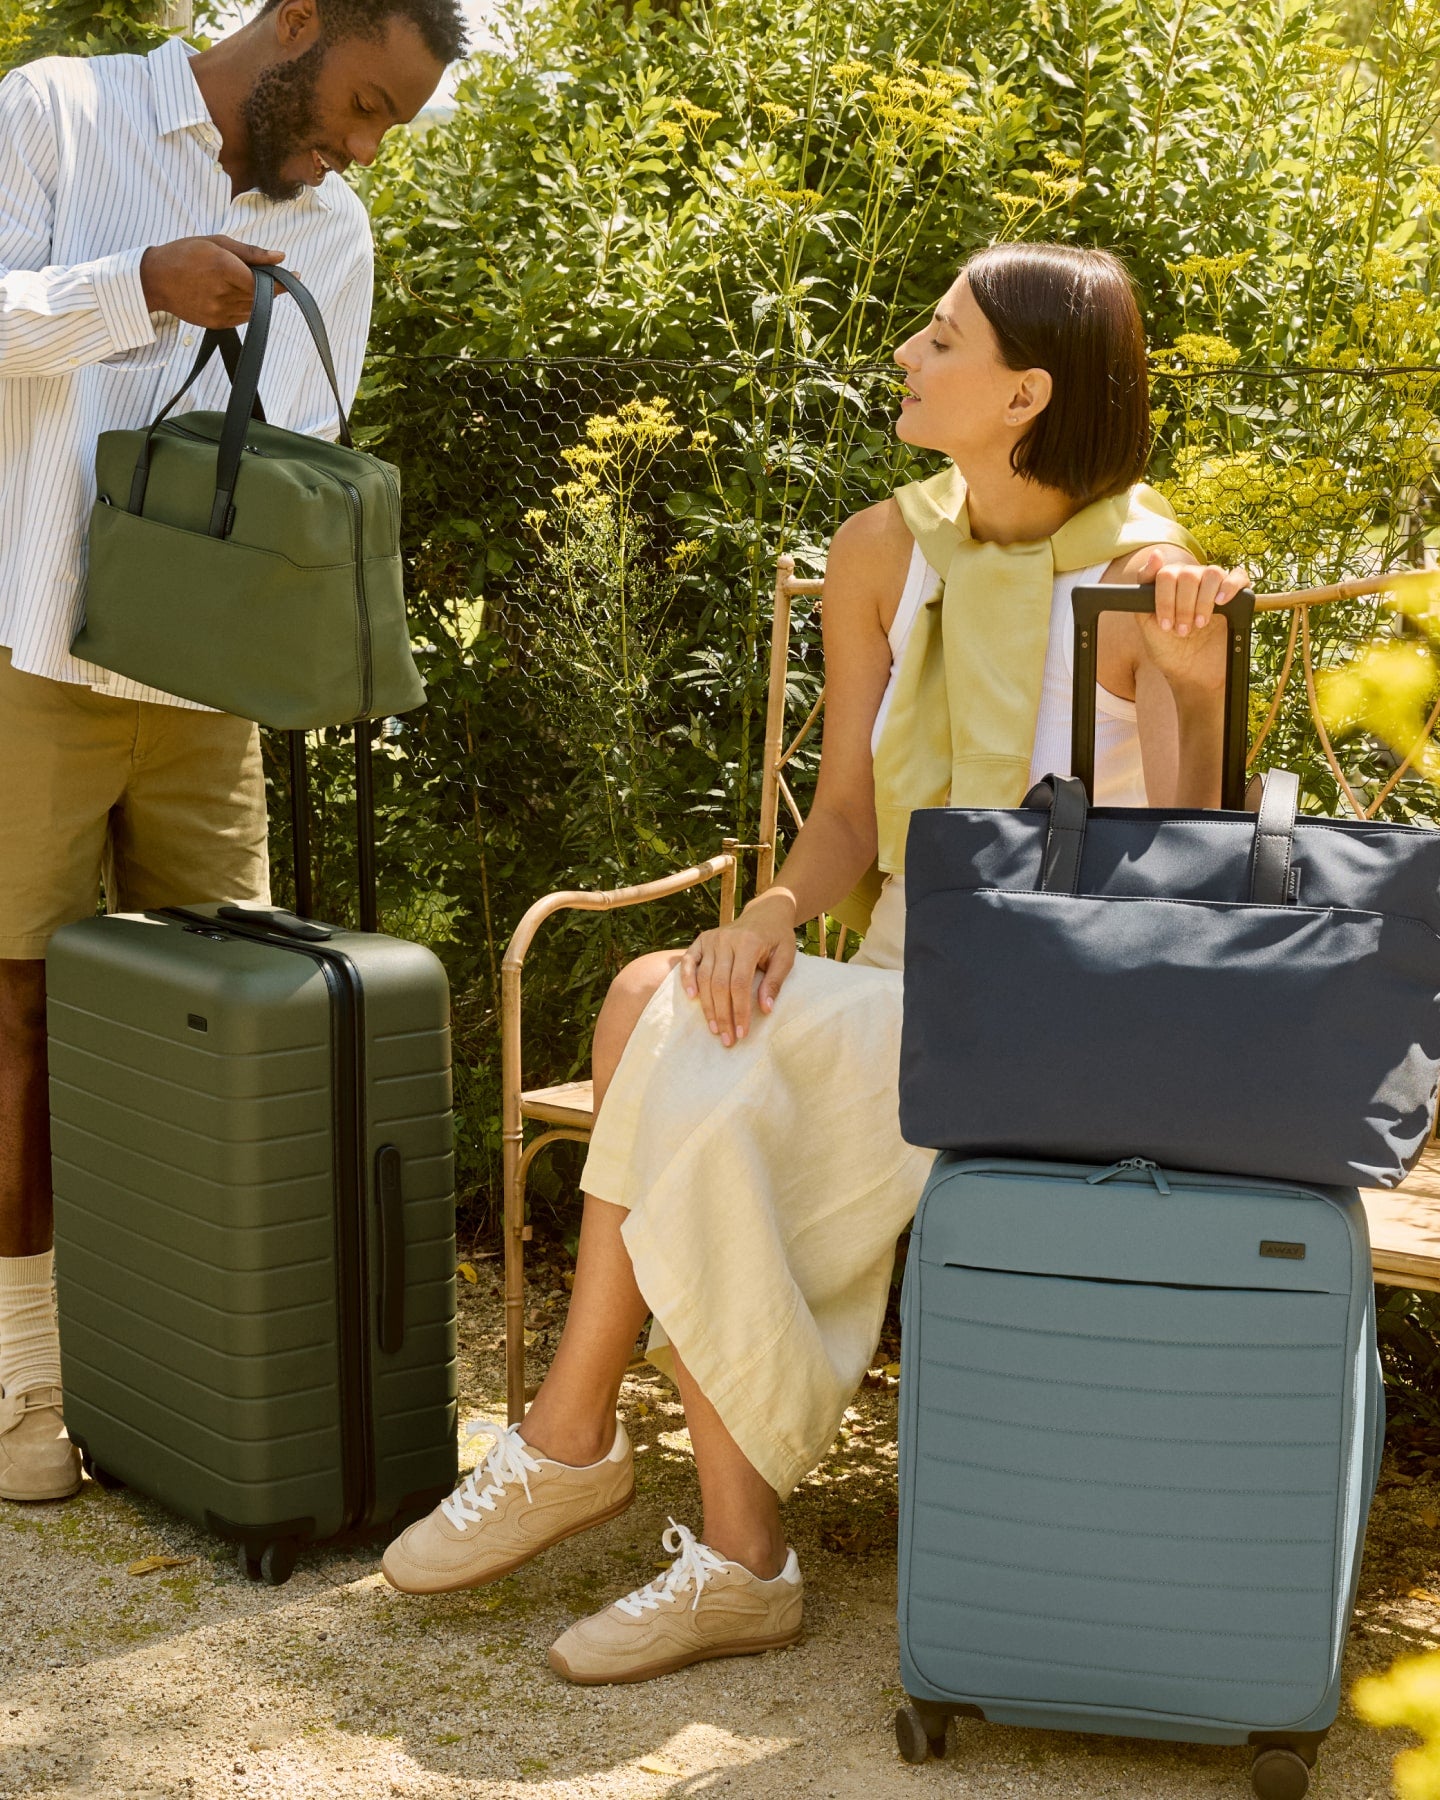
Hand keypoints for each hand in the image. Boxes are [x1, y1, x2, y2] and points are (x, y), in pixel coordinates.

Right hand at [139, 236, 285, 328]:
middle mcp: (222, 292)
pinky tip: (237, 293)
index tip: (295, 276)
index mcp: (222, 267)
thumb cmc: (184, 254)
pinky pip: (243, 317)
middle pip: (261, 295)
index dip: (281, 281)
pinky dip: (247, 306)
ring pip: (254, 308)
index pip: (263, 281)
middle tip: (274, 275)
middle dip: (270, 286)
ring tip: (246, 281)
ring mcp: (219, 311)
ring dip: (259, 297)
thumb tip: (280, 257)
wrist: (154, 280)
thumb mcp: (216, 242)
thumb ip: (250, 252)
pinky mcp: (216, 323)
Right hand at [679, 889, 798, 1046]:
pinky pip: (689, 960)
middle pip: (719, 984)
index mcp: (749, 943)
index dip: (739, 1010)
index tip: (741, 1033)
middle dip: (723, 1015)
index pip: (739, 984)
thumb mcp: (786, 956)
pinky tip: (691, 997)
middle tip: (726, 1039)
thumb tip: (765, 1009)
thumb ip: (775, 981)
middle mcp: (726, 940)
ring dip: (707, 1006)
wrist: (765, 912)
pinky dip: (686, 978)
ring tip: (714, 1029)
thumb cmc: (778, 938)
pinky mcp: (702, 940)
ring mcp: (712, 939)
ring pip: (704, 977)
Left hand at [1134, 548, 1251, 691]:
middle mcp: (1191, 579)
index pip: (1164, 573)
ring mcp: (1214, 585)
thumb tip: (1155, 554)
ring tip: (1199, 625)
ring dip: (1202, 602)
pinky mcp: (1236, 595)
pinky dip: (1231, 586)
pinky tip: (1221, 602)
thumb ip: (1143, 592)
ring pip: (1212, 574)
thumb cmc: (1168, 647)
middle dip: (1182, 606)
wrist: (1192, 673)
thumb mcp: (1147, 624)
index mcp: (1169, 584)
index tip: (1164, 622)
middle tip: (1182, 630)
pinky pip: (1239, 577)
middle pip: (1187, 574)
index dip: (1163, 598)